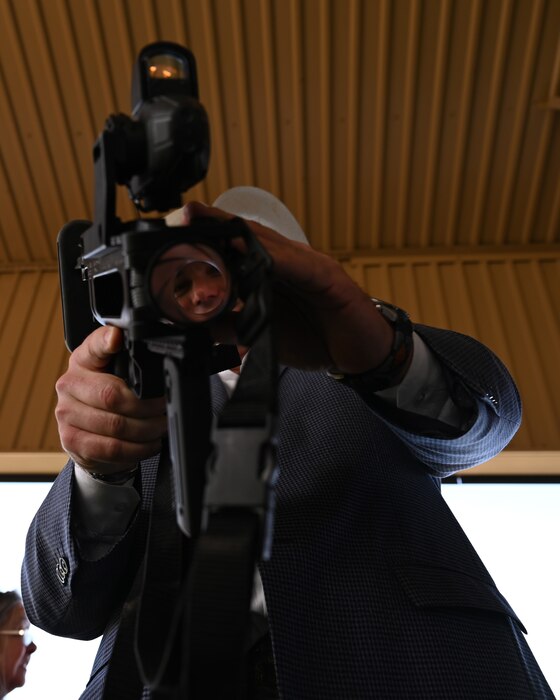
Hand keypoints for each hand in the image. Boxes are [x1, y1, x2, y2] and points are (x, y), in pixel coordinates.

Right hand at [55, 326, 166, 473]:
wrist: (91, 438)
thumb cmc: (111, 401)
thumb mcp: (120, 376)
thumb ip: (133, 363)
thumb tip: (160, 358)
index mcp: (84, 360)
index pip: (94, 346)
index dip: (106, 341)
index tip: (117, 339)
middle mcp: (69, 383)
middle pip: (112, 395)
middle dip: (147, 406)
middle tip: (164, 409)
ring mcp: (66, 413)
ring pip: (115, 425)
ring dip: (146, 430)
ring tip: (160, 427)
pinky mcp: (71, 440)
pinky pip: (111, 447)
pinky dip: (137, 449)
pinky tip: (148, 443)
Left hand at [179, 202, 393, 373]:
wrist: (361, 354)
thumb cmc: (316, 338)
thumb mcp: (264, 334)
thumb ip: (232, 327)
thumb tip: (197, 325)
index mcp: (270, 272)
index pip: (234, 246)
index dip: (205, 235)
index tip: (174, 230)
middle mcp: (287, 262)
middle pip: (247, 235)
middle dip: (214, 222)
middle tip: (182, 215)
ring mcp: (308, 265)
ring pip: (269, 243)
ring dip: (237, 231)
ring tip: (207, 221)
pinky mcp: (329, 277)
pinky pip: (299, 265)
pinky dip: (276, 259)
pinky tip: (255, 255)